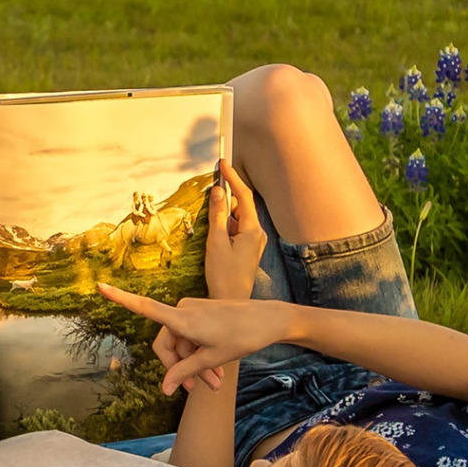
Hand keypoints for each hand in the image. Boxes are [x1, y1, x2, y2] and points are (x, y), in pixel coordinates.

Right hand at [98, 285, 292, 394]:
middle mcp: (183, 311)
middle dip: (180, 368)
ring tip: (213, 385)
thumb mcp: (212, 359)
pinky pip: (191, 338)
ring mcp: (192, 311)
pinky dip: (200, 355)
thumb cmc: (242, 337)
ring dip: (194, 366)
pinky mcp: (201, 314)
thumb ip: (185, 372)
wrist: (269, 320)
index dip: (120, 298)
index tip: (100, 285)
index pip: (144, 307)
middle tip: (199, 389)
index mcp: (182, 318)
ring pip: (182, 345)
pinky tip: (215, 373)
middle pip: (167, 344)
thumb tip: (164, 388)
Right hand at [204, 160, 266, 301]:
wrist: (231, 302)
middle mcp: (257, 234)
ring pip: (239, 218)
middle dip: (227, 195)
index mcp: (253, 230)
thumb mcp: (216, 242)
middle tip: (212, 184)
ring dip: (225, 212)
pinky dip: (227, 224)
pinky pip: (238, 229)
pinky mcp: (248, 250)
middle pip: (242, 206)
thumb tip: (217, 191)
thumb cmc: (223, 275)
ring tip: (210, 213)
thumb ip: (217, 215)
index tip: (223, 163)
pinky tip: (214, 230)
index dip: (233, 178)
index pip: (244, 196)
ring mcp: (254, 243)